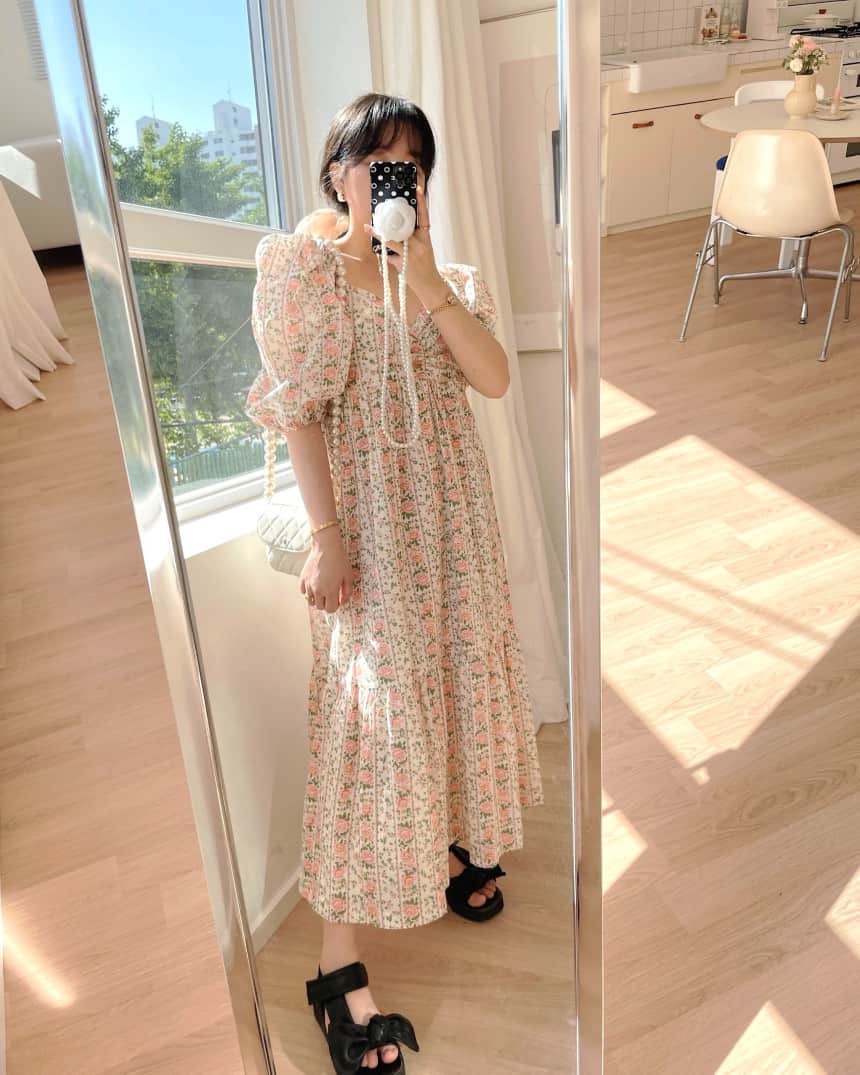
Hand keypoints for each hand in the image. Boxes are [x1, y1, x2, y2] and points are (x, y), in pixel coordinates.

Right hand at [299, 528, 353, 611]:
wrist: (326, 546)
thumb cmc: (339, 560)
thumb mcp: (349, 576)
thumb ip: (347, 592)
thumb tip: (343, 601)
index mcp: (330, 591)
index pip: (330, 609)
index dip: (336, 606)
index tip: (337, 600)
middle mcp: (317, 590)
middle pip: (320, 607)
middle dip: (326, 603)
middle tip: (330, 595)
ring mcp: (308, 585)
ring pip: (310, 601)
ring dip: (316, 599)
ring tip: (322, 590)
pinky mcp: (302, 579)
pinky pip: (303, 592)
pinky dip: (308, 591)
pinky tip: (314, 585)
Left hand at [363, 185, 447, 308]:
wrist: (429, 285)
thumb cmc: (425, 264)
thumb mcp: (423, 248)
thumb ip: (413, 237)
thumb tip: (395, 228)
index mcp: (426, 237)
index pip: (424, 216)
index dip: (421, 203)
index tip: (418, 189)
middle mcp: (419, 243)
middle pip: (402, 226)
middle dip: (390, 220)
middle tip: (379, 209)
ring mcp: (410, 253)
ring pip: (391, 240)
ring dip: (378, 234)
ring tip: (368, 227)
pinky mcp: (402, 263)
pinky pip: (388, 254)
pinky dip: (384, 252)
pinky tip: (383, 251)